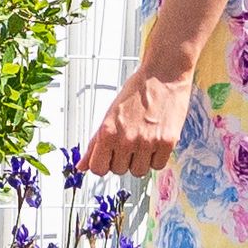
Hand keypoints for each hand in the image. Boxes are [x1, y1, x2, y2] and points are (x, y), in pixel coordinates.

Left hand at [84, 64, 194, 178]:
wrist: (163, 76)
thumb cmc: (137, 92)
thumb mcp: (109, 115)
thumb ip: (95, 143)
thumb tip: (81, 166)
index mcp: (107, 132)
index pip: (98, 169)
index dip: (103, 164)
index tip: (109, 157)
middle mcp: (126, 139)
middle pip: (119, 171)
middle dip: (123, 160)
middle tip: (130, 141)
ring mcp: (147, 142)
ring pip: (138, 171)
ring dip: (140, 161)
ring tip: (143, 141)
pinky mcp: (167, 143)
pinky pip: (157, 166)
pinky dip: (156, 158)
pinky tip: (155, 142)